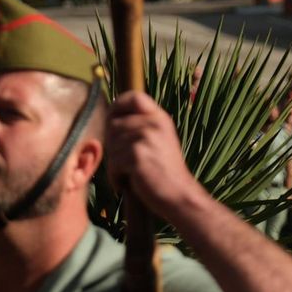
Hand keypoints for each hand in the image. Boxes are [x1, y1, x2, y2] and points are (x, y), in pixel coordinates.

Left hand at [105, 91, 202, 217]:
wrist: (179, 195)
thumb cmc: (165, 173)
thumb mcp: (159, 141)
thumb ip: (142, 127)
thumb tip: (112, 119)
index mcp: (160, 117)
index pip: (134, 96)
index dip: (118, 106)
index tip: (112, 121)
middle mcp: (154, 123)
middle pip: (114, 125)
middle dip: (113, 146)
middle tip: (123, 164)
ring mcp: (146, 137)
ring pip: (111, 145)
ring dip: (114, 165)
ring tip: (128, 175)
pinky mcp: (137, 154)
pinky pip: (113, 162)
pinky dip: (115, 177)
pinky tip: (126, 184)